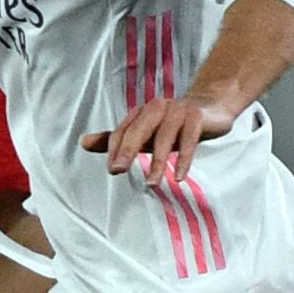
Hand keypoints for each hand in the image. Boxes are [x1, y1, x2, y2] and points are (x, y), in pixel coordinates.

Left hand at [83, 95, 232, 189]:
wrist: (211, 108)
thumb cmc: (171, 124)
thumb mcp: (143, 133)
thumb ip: (115, 139)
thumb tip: (83, 142)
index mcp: (141, 112)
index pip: (123, 131)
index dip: (115, 149)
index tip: (112, 170)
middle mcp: (156, 108)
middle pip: (139, 131)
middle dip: (127, 152)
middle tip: (118, 171)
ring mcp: (177, 111)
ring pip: (163, 138)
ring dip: (157, 163)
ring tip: (151, 184)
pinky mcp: (196, 117)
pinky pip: (189, 140)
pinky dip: (183, 159)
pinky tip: (179, 177)